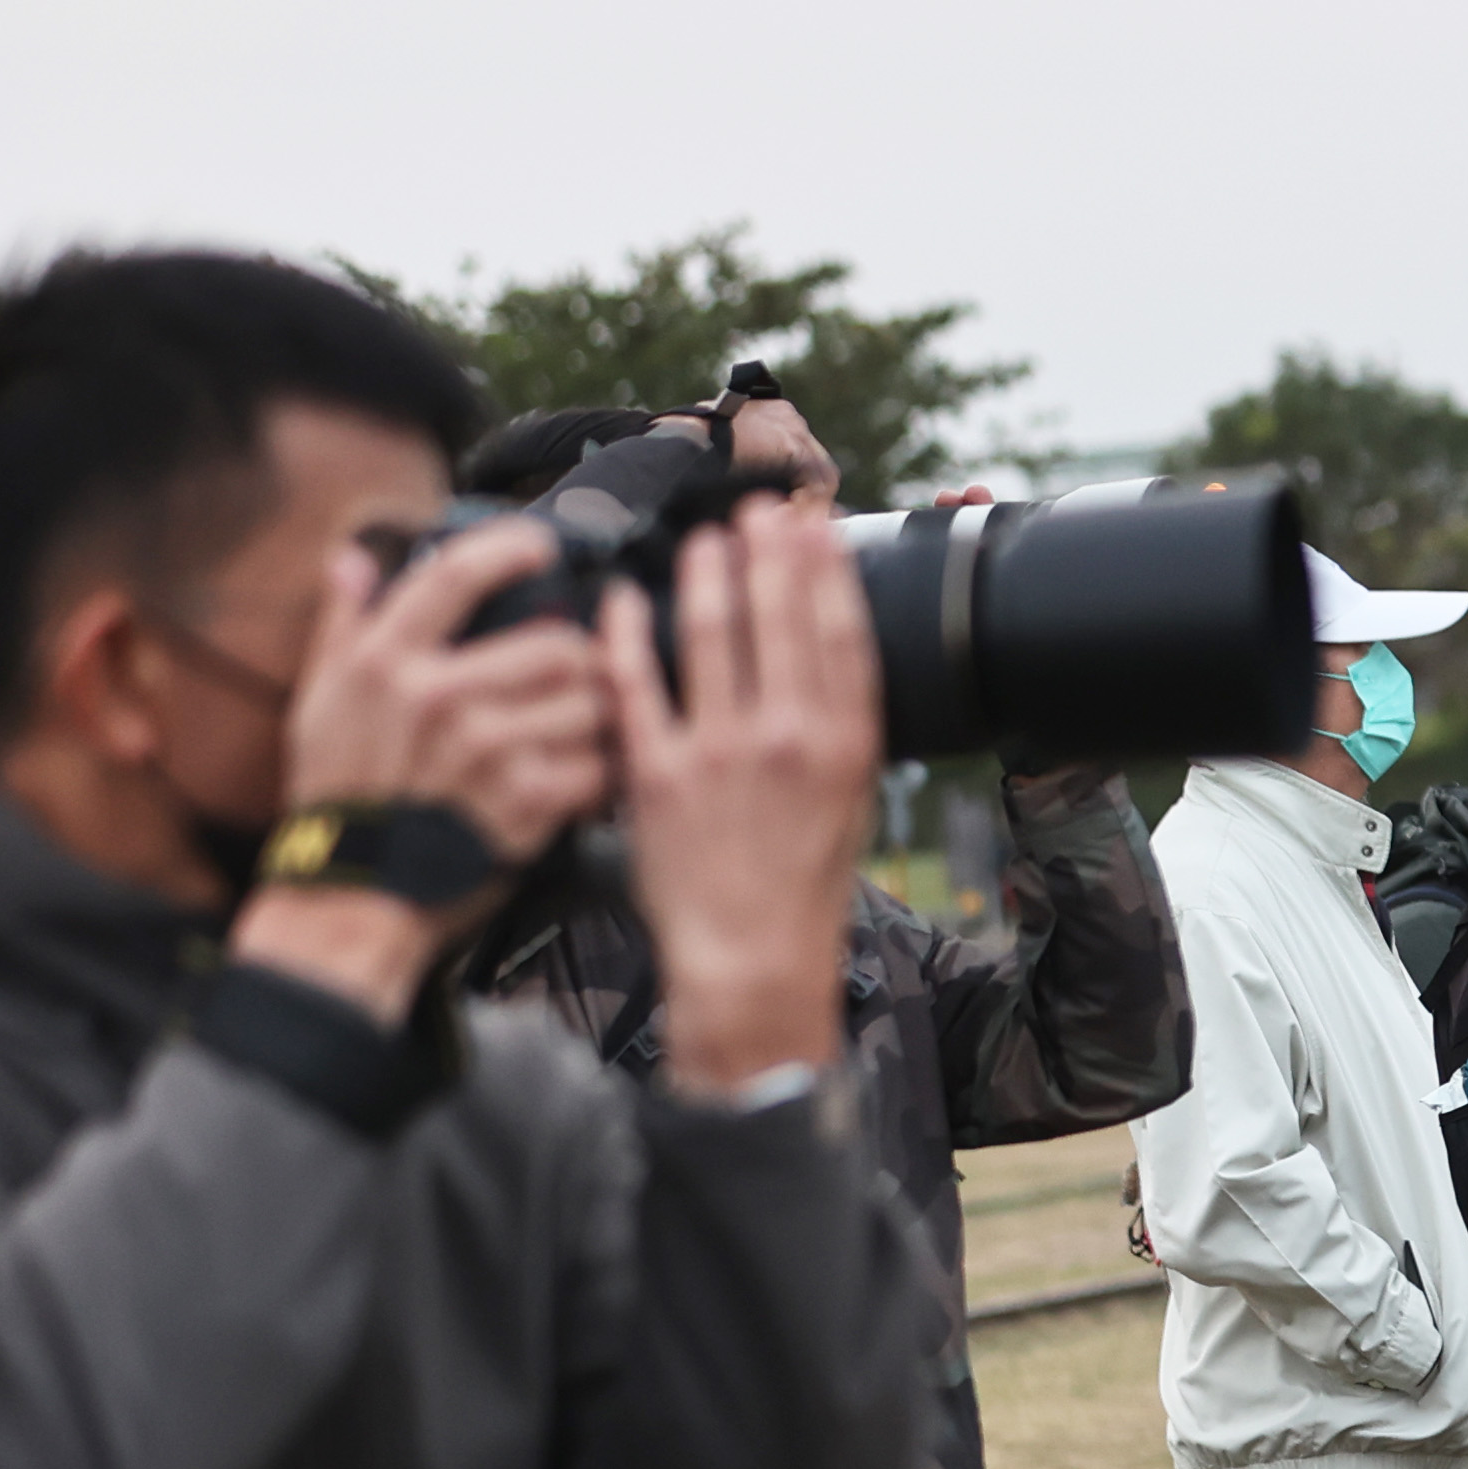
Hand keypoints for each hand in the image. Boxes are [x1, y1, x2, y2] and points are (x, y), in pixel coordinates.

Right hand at [231, 523, 620, 1022]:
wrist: (353, 896)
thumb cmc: (339, 801)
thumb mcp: (318, 703)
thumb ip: (342, 626)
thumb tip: (355, 558)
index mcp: (385, 663)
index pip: (458, 575)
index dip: (513, 549)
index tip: (542, 548)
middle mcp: (437, 697)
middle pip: (559, 645)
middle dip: (583, 661)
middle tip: (581, 677)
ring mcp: (485, 750)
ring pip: (592, 703)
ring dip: (602, 717)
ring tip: (585, 731)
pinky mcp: (525, 803)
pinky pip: (599, 766)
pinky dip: (605, 773)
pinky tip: (587, 779)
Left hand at [601, 513, 880, 1096]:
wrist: (752, 958)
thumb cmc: (801, 887)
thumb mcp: (849, 806)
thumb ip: (835, 733)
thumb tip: (825, 666)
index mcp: (844, 746)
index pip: (840, 634)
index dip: (825, 571)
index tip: (813, 526)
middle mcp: (788, 739)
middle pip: (779, 619)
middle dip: (768, 552)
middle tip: (756, 510)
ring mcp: (721, 753)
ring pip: (711, 636)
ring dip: (707, 575)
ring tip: (705, 541)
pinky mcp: (658, 774)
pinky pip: (636, 685)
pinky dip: (625, 635)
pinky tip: (618, 599)